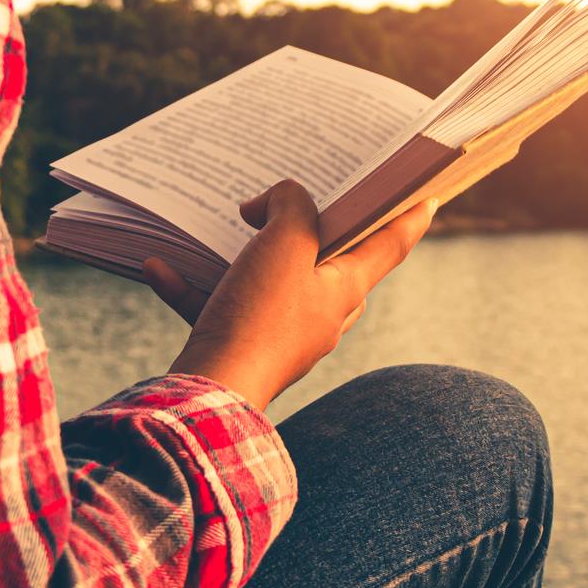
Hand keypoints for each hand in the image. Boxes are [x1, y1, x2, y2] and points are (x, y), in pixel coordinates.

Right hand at [145, 180, 435, 412]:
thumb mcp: (284, 243)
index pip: (391, 244)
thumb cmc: (258, 318)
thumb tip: (276, 202)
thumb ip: (292, 205)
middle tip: (308, 194)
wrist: (211, 393)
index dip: (410, 215)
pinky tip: (159, 266)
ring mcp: (282, 334)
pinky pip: (221, 305)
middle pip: (331, 260)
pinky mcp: (244, 346)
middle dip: (318, 227)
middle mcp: (321, 314)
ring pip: (271, 279)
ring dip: (242, 250)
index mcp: (345, 290)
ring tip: (227, 218)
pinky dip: (194, 284)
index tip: (428, 194)